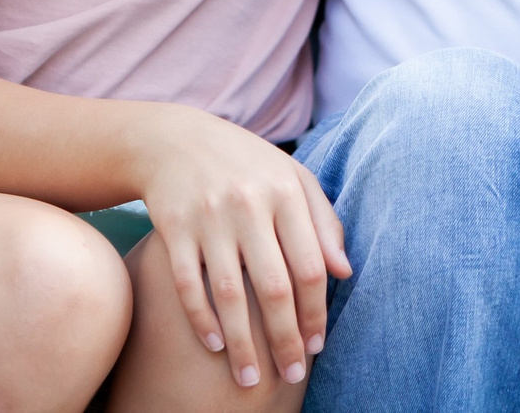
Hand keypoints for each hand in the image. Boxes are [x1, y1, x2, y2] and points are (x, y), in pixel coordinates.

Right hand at [138, 108, 351, 390]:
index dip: (316, 312)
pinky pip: (189, 285)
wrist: (175, 140)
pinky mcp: (174, 229)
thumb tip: (345, 272)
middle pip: (274, 288)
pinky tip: (215, 346)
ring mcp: (209, 217)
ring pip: (230, 295)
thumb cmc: (248, 165)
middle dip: (285, 339)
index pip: (310, 266)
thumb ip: (324, 222)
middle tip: (291, 374)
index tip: (317, 346)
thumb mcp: (293, 178)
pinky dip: (202, 320)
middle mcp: (249, 205)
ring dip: (242, 344)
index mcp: (286, 192)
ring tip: (250, 379)